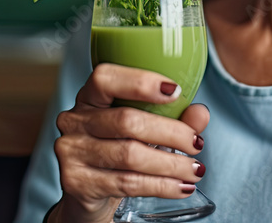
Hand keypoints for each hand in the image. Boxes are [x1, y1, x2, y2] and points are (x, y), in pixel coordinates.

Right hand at [51, 63, 209, 222]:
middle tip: (196, 144)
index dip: (140, 82)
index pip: (105, 78)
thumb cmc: (116, 150)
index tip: (175, 91)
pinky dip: (161, 186)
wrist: (87, 192)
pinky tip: (180, 187)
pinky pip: (126, 183)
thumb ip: (172, 118)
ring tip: (194, 169)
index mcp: (89, 97)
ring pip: (129, 155)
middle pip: (127, 121)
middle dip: (171, 133)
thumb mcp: (143, 130)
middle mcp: (75, 121)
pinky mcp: (76, 182)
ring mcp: (71, 152)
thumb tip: (200, 113)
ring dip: (170, 164)